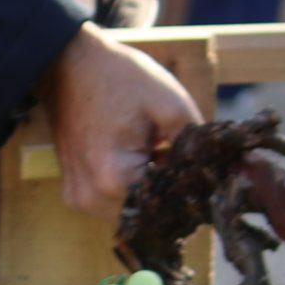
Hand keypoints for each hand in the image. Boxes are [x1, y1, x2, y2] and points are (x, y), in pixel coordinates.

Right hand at [39, 24, 201, 218]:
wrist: (67, 66)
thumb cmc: (119, 79)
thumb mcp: (170, 104)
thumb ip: (196, 145)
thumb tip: (217, 173)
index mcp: (114, 179)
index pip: (167, 207)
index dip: (191, 193)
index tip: (206, 175)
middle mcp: (91, 199)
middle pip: (146, 218)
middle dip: (170, 198)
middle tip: (188, 169)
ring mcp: (78, 198)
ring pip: (129, 215)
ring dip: (149, 196)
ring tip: (161, 161)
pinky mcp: (73, 193)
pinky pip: (110, 205)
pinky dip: (130, 191)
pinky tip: (140, 163)